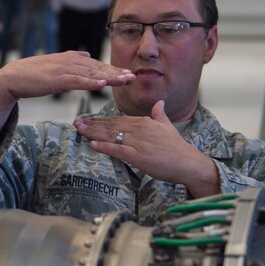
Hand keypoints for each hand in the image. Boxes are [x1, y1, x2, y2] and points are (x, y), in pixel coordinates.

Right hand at [0, 52, 133, 160]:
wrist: (13, 76)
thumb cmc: (34, 74)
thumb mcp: (56, 65)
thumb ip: (73, 60)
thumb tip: (87, 55)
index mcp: (72, 59)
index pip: (97, 65)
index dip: (114, 69)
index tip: (129, 74)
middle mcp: (71, 61)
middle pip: (99, 68)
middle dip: (117, 72)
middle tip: (134, 76)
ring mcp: (64, 69)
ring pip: (92, 74)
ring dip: (110, 76)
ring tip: (125, 80)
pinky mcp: (57, 79)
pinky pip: (78, 81)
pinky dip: (91, 82)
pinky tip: (102, 84)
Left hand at [74, 100, 220, 197]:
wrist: (188, 162)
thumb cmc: (177, 148)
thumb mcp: (168, 126)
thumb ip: (160, 114)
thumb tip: (159, 102)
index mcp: (144, 122)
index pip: (118, 119)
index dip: (101, 119)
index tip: (88, 119)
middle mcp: (140, 129)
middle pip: (111, 125)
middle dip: (92, 124)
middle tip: (76, 122)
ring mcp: (138, 142)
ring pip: (112, 135)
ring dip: (93, 132)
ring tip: (79, 129)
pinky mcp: (138, 156)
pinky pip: (118, 150)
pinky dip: (105, 146)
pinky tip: (92, 144)